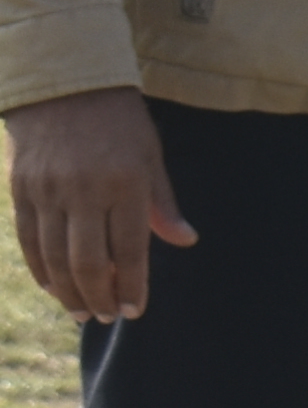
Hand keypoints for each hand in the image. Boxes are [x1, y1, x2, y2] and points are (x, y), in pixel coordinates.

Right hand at [5, 86, 193, 321]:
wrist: (65, 89)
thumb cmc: (120, 126)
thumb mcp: (151, 157)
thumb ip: (163, 204)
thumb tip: (185, 241)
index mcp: (125, 183)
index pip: (130, 249)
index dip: (133, 285)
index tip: (135, 310)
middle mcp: (84, 190)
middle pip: (88, 261)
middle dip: (99, 297)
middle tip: (107, 318)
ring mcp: (48, 191)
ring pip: (54, 257)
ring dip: (68, 291)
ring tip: (82, 312)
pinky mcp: (22, 189)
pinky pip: (28, 239)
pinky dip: (40, 268)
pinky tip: (53, 286)